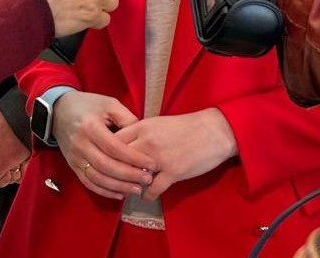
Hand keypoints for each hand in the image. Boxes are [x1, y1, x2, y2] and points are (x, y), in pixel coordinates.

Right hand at [53, 92, 154, 199]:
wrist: (60, 110)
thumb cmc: (89, 105)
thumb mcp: (109, 104)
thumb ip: (126, 118)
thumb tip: (141, 138)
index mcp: (90, 126)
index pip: (115, 148)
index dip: (134, 158)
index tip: (151, 164)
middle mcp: (81, 144)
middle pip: (107, 166)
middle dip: (129, 175)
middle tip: (147, 180)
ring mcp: (75, 157)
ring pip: (98, 178)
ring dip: (119, 186)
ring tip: (137, 189)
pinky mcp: (72, 165)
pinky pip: (89, 182)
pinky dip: (104, 191)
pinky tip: (120, 194)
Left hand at [117, 109, 237, 201]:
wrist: (214, 131)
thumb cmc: (187, 126)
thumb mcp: (159, 123)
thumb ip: (141, 133)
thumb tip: (125, 144)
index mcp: (143, 126)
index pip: (114, 140)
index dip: (106, 151)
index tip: (105, 160)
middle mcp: (147, 141)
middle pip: (118, 159)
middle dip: (114, 170)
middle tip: (113, 180)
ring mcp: (159, 158)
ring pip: (132, 175)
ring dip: (128, 184)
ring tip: (127, 190)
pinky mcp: (173, 172)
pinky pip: (152, 189)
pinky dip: (147, 195)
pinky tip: (146, 196)